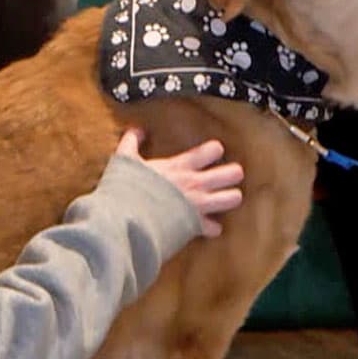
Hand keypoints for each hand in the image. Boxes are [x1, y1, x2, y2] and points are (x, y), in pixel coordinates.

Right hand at [116, 128, 244, 236]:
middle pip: (232, 173)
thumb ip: (131, 143)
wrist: (128, 218)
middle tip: (228, 176)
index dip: (214, 150)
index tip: (211, 153)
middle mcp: (195, 183)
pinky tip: (207, 226)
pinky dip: (212, 228)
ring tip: (224, 198)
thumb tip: (136, 130)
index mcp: (180, 166)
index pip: (211, 150)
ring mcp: (198, 205)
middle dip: (233, 173)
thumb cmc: (128, 188)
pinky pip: (214, 228)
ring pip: (232, 199)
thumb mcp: (125, 160)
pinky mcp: (195, 224)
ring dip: (229, 198)